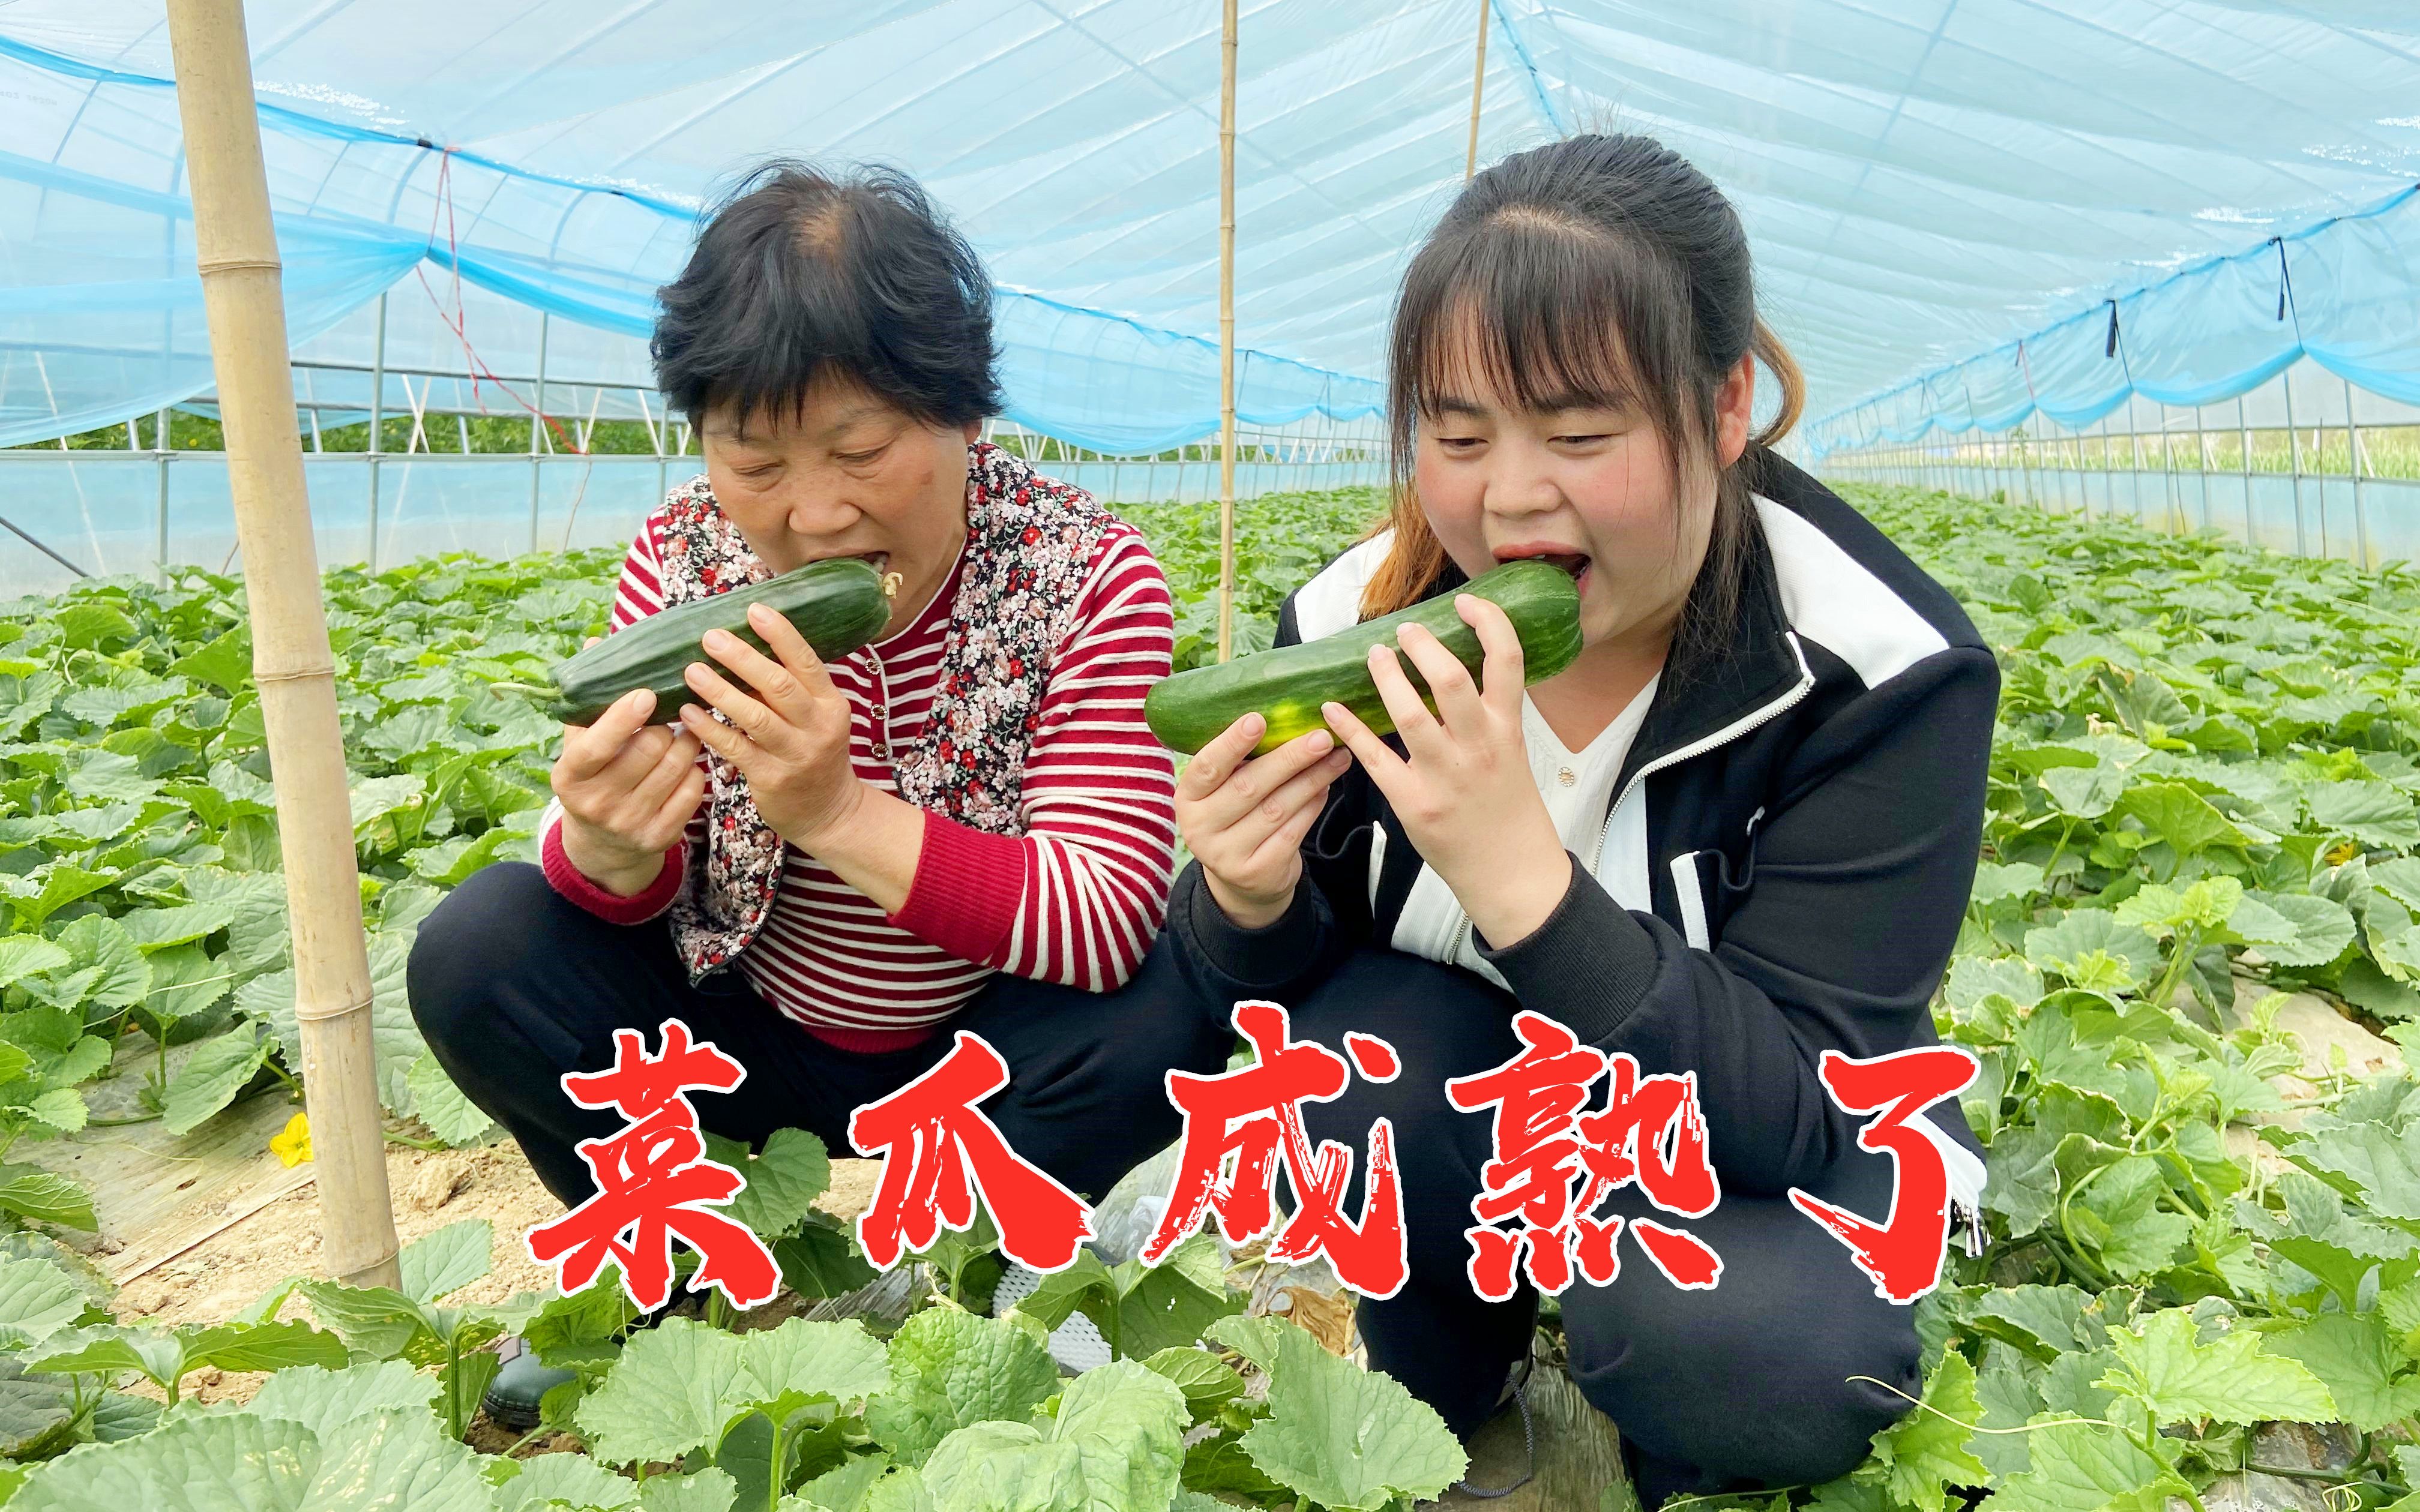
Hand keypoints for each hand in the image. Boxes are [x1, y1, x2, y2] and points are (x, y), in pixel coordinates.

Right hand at [552, 637, 707, 895]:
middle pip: (650, 748)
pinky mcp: (660, 837)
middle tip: (670, 715)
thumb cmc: (594, 775)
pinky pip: (695, 789)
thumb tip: (597, 642)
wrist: (603, 843)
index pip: (597, 744)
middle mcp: (598, 804)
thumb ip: (589, 697)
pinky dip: (697, 770)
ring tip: (682, 733)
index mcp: (569, 777)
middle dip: (666, 724)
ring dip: (688, 741)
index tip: (647, 693)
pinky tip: (686, 764)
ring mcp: (630, 824)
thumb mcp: (580, 742)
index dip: (623, 717)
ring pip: (679, 764)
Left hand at [675, 602, 863, 851]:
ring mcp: (796, 754)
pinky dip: (710, 728)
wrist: (828, 812)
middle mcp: (818, 727)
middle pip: (779, 685)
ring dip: (720, 691)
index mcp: (831, 703)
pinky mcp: (771, 778)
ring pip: (755, 716)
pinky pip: (735, 748)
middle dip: (743, 658)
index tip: (753, 610)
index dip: (781, 634)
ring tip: (691, 671)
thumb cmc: (814, 754)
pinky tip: (688, 713)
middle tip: (711, 638)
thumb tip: (744, 645)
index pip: (806, 661)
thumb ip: (790, 688)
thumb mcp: (816, 718)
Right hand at [1177, 712, 1352, 928]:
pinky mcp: (1257, 872)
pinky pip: (1292, 832)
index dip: (1231, 743)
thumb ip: (1240, 763)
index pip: (1206, 767)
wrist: (1240, 879)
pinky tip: (1326, 787)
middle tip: (1321, 737)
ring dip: (1312, 779)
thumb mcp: (1223, 792)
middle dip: (1289, 759)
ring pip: (1276, 809)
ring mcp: (1227, 854)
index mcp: (1188, 798)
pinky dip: (1313, 806)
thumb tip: (1286, 718)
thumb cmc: (1235, 816)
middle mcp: (1200, 828)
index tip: (1258, 718)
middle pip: (1248, 787)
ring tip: (1337, 757)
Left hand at [1320, 595, 1570, 948]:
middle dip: (1424, 646)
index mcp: (1507, 729)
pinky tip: (1331, 709)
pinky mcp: (1413, 802)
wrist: (1511, 871)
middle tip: (1406, 631)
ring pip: (1410, 714)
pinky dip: (1349, 730)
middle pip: (1451, 680)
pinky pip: (1375, 758)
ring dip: (1386, 678)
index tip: (1466, 602)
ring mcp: (1444, 776)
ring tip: (1375, 656)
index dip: (1488, 622)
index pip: (1506, 661)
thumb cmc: (1508, 807)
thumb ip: (1487, 713)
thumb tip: (1453, 666)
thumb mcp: (1512, 751)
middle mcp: (1478, 747)